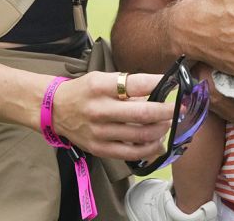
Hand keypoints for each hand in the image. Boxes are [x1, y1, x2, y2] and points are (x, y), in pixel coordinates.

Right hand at [49, 71, 172, 160]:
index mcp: (101, 87)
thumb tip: (158, 92)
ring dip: (161, 130)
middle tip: (179, 109)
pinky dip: (149, 149)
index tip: (175, 85)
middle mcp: (100, 110)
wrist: (54, 110)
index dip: (160, 83)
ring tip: (167, 124)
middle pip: (144, 113)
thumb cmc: (83, 91)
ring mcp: (99, 132)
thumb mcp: (102, 79)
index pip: (137, 84)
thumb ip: (127, 87)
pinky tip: (157, 143)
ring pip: (141, 136)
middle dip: (168, 111)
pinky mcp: (99, 149)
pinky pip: (131, 153)